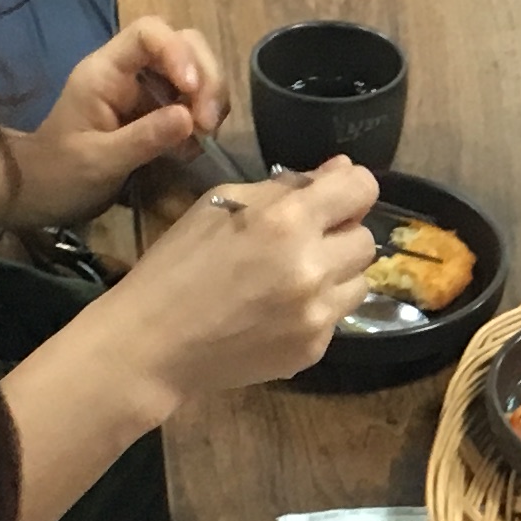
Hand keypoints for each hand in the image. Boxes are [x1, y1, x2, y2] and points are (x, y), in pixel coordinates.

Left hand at [22, 16, 226, 220]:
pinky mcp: (157, 110)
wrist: (41, 192)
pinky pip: (192, 100)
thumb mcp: (98, 161)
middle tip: (208, 122)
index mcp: (105, 71)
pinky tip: (193, 146)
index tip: (193, 91)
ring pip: (195, 69)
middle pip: (183, 44)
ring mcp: (145, 89)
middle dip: (206, 78)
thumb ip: (143, 139)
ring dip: (210, 98)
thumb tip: (190, 119)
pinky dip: (202, 119)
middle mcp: (129, 70)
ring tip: (205, 135)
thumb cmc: (59, 173)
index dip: (179, 52)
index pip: (149, 33)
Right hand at [104, 158, 377, 396]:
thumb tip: (340, 171)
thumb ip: (286, 186)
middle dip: (339, 235)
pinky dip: (317, 310)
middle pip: (366, 238)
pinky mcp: (314, 349)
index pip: (363, 187)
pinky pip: (337, 318)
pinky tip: (278, 311)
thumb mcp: (220, 204)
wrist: (154, 343)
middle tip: (302, 243)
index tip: (333, 198)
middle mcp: (313, 266)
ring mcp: (317, 314)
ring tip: (292, 279)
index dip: (351, 187)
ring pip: (360, 281)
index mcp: (287, 220)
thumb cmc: (177, 265)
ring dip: (335, 274)